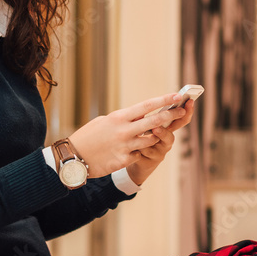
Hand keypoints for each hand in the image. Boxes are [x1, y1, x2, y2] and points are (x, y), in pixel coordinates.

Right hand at [68, 93, 186, 177]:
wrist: (73, 157)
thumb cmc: (88, 136)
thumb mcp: (104, 122)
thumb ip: (122, 119)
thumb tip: (137, 116)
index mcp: (119, 117)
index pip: (147, 106)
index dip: (164, 100)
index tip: (177, 96)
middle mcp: (124, 130)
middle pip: (155, 122)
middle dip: (171, 116)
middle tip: (182, 111)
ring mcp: (125, 146)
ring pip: (151, 140)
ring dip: (156, 137)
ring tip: (155, 135)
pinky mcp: (124, 160)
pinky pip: (139, 154)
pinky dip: (139, 151)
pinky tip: (131, 151)